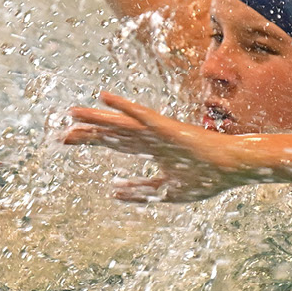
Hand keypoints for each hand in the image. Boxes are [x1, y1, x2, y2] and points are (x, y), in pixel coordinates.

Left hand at [62, 92, 246, 202]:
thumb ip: (140, 191)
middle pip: (111, 133)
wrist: (231, 169)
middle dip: (86, 133)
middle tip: (60, 133)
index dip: (91, 140)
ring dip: (96, 117)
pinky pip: (140, 115)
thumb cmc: (205, 178)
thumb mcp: (166, 192)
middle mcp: (150, 136)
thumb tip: (113, 193)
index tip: (68, 140)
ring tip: (71, 112)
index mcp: (151, 148)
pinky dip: (122, 106)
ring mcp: (157, 130)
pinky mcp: (165, 127)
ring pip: (120, 123)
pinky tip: (104, 97)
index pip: (114, 143)